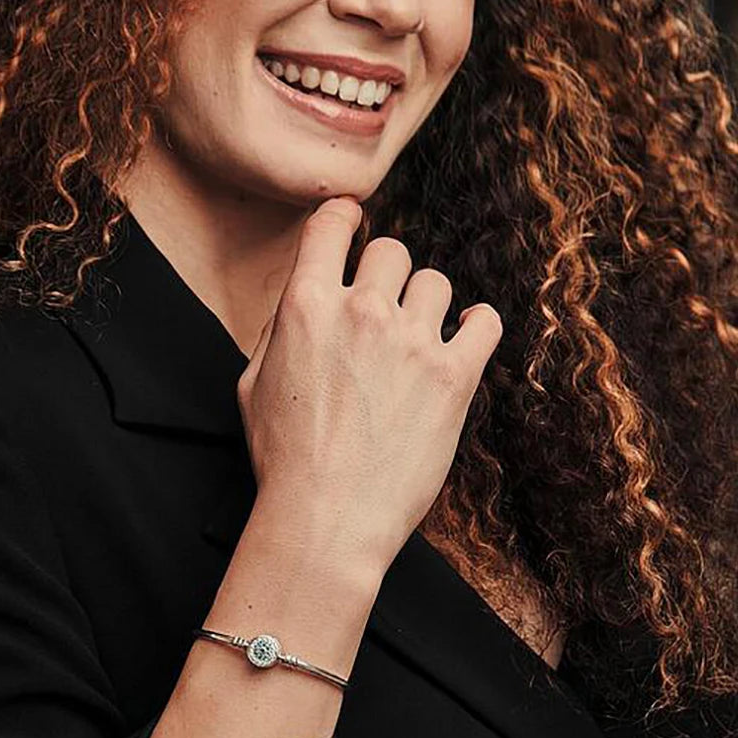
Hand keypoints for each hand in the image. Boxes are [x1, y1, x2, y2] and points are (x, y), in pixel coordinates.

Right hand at [237, 196, 502, 575]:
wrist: (326, 519)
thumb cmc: (283, 457)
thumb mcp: (252, 382)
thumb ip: (279, 327)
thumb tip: (304, 294)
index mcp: (306, 306)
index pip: (332, 223)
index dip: (343, 218)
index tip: (352, 226)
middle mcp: (361, 311)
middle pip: (392, 250)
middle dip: (386, 275)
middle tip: (382, 312)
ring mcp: (412, 342)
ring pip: (436, 283)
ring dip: (426, 306)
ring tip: (417, 342)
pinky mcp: (454, 376)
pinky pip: (484, 321)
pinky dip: (477, 326)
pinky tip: (465, 338)